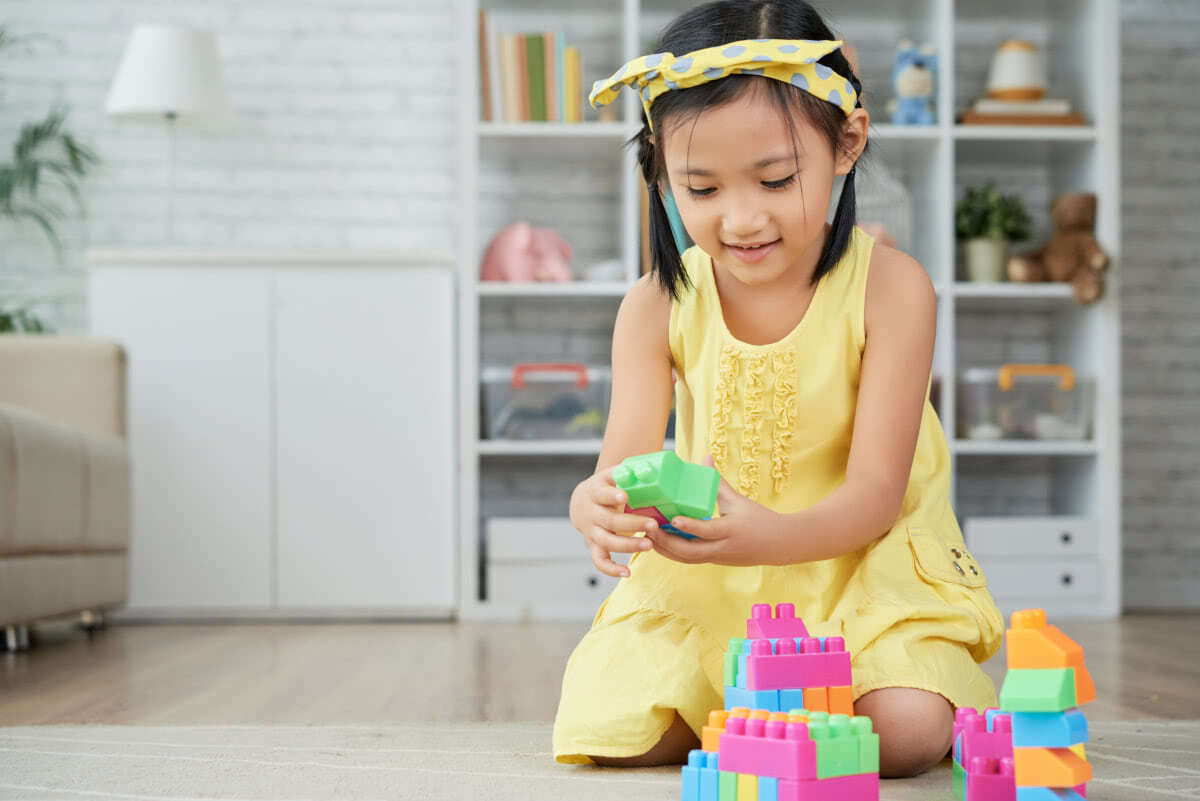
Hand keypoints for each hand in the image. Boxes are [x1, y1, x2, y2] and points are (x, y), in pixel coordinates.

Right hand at [569, 466, 658, 577]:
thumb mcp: (610, 475)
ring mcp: (592, 532)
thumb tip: (646, 470)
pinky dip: (611, 569)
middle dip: (632, 524)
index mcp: (594, 493)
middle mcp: (591, 514)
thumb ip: (625, 472)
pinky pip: (600, 561)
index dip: (611, 496)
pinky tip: (627, 572)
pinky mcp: (594, 546)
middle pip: (609, 521)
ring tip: (649, 545)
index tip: (624, 496)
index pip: (601, 494)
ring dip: (628, 545)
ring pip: (607, 542)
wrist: (581, 502)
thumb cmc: (603, 487)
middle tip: (652, 524)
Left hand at [644, 455, 789, 565]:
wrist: (779, 545)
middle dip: (667, 543)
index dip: (690, 526)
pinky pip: (690, 559)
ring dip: (666, 549)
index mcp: (731, 530)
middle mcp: (722, 548)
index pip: (708, 530)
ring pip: (687, 559)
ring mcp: (718, 558)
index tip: (673, 519)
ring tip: (646, 536)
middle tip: (648, 529)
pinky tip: (659, 543)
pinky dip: (673, 553)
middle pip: (691, 552)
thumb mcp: (739, 500)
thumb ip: (718, 482)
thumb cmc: (759, 519)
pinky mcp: (714, 562)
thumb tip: (706, 457)